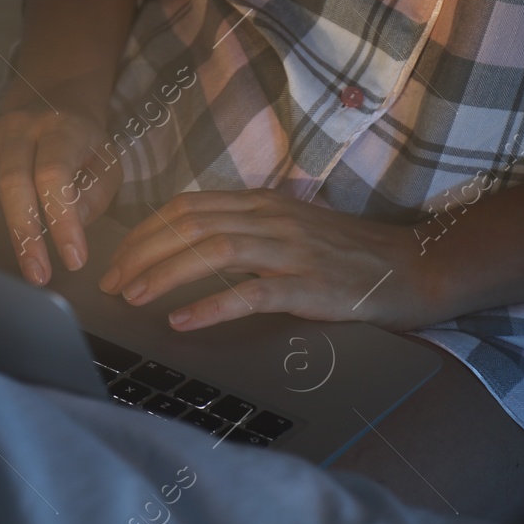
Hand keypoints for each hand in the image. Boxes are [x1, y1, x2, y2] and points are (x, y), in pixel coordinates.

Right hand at [0, 105, 122, 284]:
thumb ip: (94, 194)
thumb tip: (72, 224)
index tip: (73, 260)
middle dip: (23, 231)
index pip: (55, 175)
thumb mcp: (106, 163)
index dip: (62, 220)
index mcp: (60, 129)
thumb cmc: (83, 146)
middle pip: (12, 177)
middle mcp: (19, 127)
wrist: (59, 102)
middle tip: (35, 274)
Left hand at [97, 189, 443, 331]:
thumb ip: (246, 230)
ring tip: (133, 296)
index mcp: (262, 203)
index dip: (145, 231)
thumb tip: (191, 246)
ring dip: (164, 275)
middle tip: (111, 283)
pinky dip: (209, 306)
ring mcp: (290, 250)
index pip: (187, 207)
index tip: (118, 258)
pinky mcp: (308, 285)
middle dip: (141, 254)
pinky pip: (249, 293)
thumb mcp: (291, 228)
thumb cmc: (348, 254)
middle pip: (189, 226)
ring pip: (211, 252)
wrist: (412, 267)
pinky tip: (182, 320)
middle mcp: (271, 219)